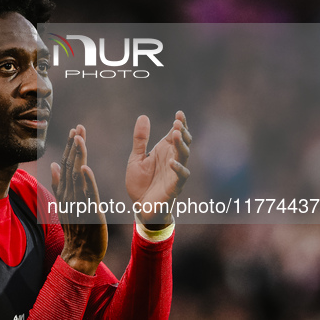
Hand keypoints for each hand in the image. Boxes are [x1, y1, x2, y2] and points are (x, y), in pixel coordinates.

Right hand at [51, 125, 107, 275]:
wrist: (80, 252)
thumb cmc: (75, 228)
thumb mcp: (64, 203)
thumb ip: (59, 183)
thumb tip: (54, 164)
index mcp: (65, 191)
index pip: (66, 164)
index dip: (70, 147)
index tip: (74, 131)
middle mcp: (69, 194)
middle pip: (70, 166)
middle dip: (74, 146)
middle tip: (78, 128)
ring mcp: (78, 203)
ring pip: (77, 175)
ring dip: (78, 156)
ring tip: (80, 139)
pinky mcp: (89, 212)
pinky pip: (87, 194)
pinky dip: (86, 180)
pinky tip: (85, 167)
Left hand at [126, 111, 190, 229]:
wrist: (140, 206)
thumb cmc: (140, 182)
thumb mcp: (136, 158)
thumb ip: (140, 139)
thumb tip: (143, 116)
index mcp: (164, 151)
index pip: (175, 134)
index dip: (180, 123)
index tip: (179, 113)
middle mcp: (172, 159)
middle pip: (183, 142)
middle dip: (182, 132)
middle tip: (178, 122)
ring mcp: (175, 172)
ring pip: (184, 156)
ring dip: (181, 145)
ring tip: (176, 134)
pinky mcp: (174, 186)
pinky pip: (181, 176)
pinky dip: (178, 168)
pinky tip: (172, 161)